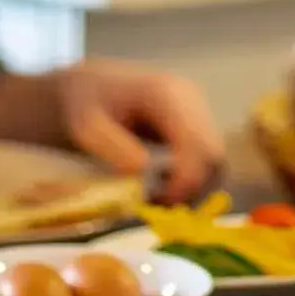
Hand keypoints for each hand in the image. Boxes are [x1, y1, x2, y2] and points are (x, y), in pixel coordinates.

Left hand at [54, 58, 223, 201]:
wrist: (84, 87)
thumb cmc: (80, 104)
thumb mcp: (83, 125)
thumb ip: (112, 147)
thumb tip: (142, 173)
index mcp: (166, 94)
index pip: (197, 146)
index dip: (184, 182)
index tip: (155, 204)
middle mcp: (190, 100)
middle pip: (213, 156)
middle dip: (190, 190)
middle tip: (154, 208)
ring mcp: (196, 112)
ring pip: (214, 162)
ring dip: (191, 189)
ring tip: (154, 200)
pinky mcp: (194, 126)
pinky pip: (205, 161)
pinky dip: (189, 182)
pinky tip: (161, 188)